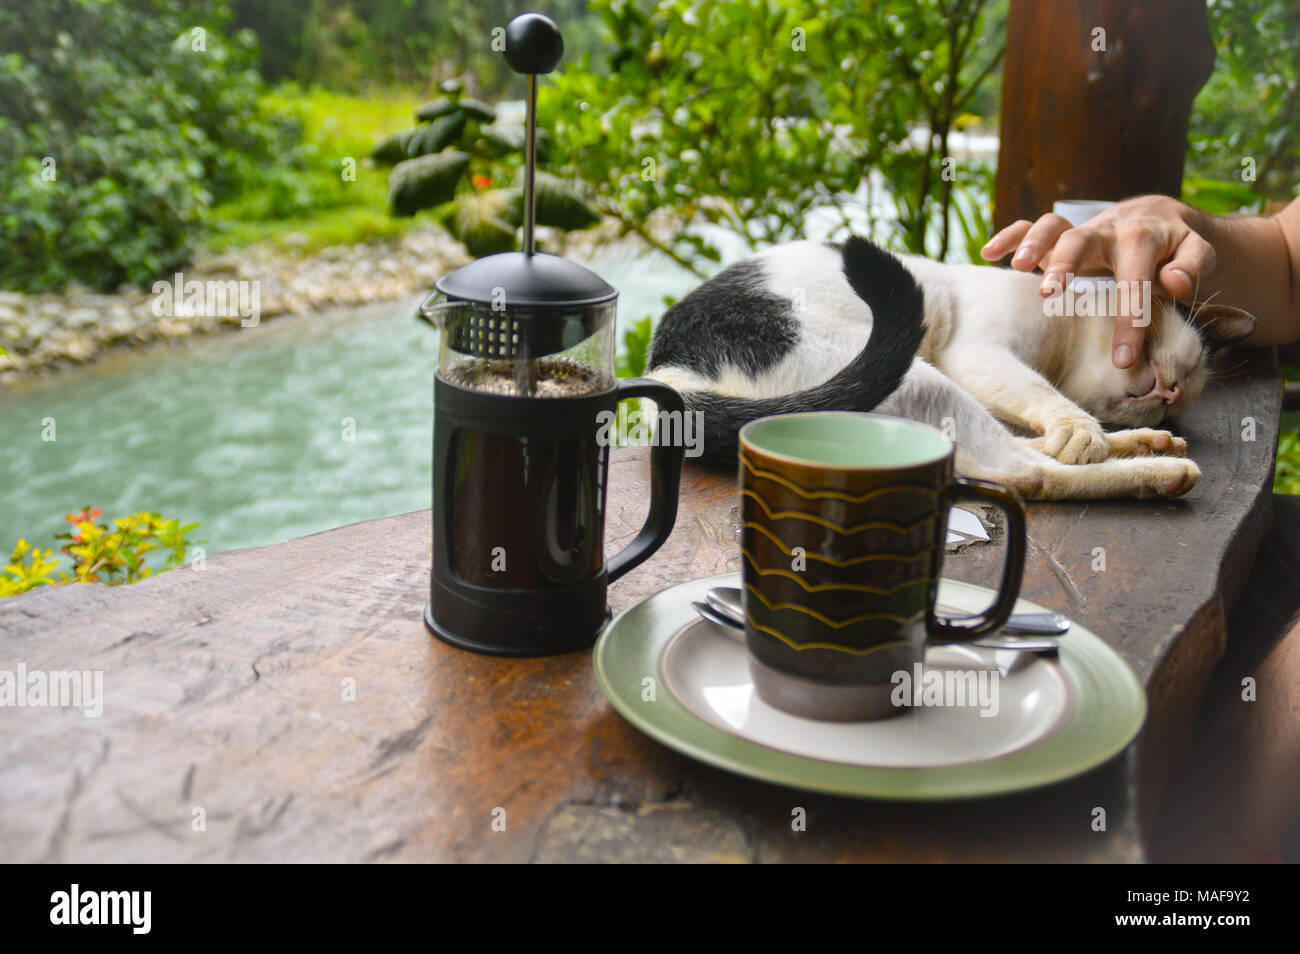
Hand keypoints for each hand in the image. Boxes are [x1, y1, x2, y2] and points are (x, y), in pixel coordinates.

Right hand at [981, 195, 1216, 368]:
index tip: (1121, 360)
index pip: (1134, 281)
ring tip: (1018, 267)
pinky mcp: (1059, 234)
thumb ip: (1193, 268)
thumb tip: (1175, 284)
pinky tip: (989, 254)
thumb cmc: (1174, 249)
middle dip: (1065, 264)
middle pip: (1082, 240)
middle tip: (1050, 293)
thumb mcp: (1197, 254)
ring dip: (1033, 244)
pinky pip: (1029, 226)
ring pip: (1052, 226)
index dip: (1128, 321)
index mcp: (1142, 238)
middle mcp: (1106, 230)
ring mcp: (1079, 230)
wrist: (1156, 217)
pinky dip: (1010, 236)